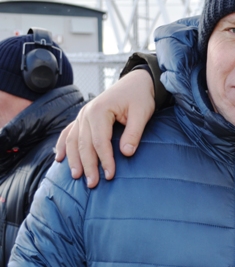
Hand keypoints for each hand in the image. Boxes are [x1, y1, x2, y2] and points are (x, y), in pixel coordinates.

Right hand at [55, 69, 155, 187]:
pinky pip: (69, 132)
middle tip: (92, 184)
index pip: (99, 141)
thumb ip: (134, 133)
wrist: (136, 82)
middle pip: (84, 144)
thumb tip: (126, 153)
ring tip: (76, 176)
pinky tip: (59, 158)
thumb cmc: (140, 97)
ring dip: (73, 159)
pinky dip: (63, 145)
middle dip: (88, 165)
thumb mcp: (142, 113)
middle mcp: (86, 113)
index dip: (104, 160)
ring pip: (73, 140)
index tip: (110, 175)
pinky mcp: (83, 118)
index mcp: (99, 110)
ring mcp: (82, 115)